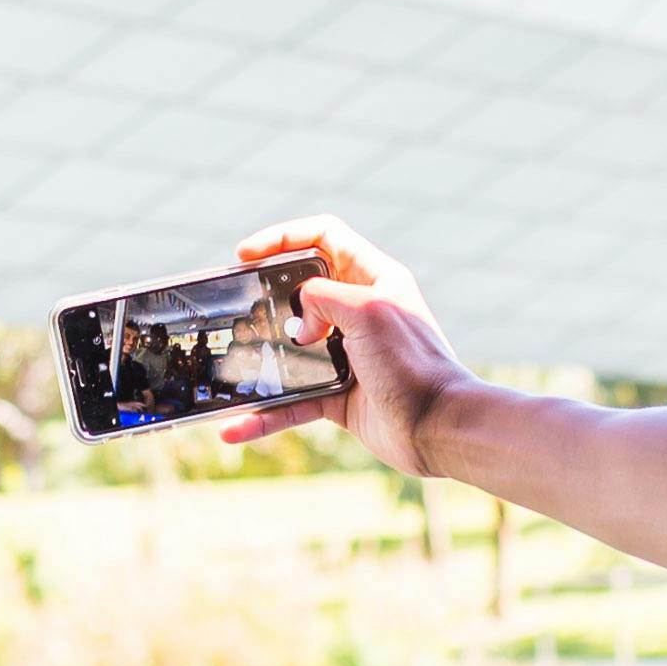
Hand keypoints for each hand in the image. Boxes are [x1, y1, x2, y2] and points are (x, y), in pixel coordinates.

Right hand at [227, 213, 467, 473]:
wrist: (437, 427)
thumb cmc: (413, 365)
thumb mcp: (368, 310)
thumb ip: (324, 296)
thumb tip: (299, 320)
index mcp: (374, 279)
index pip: (324, 237)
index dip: (283, 237)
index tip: (245, 254)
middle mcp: (360, 312)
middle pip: (300, 291)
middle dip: (264, 297)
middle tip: (236, 307)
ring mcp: (347, 355)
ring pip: (290, 349)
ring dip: (259, 359)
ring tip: (228, 363)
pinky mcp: (338, 395)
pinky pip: (292, 401)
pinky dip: (265, 415)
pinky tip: (236, 427)